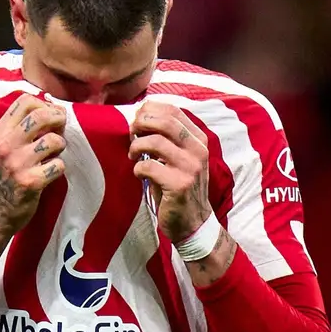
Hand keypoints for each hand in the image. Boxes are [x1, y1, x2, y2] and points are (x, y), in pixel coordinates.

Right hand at [0, 94, 66, 269]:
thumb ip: (19, 128)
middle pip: (42, 116)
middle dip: (59, 120)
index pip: (25, 101)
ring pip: (54, 141)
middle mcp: (6, 145)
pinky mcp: (30, 183)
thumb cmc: (1, 177)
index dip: (45, 105)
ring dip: (60, 146)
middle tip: (61, 130)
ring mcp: (17, 164)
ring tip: (53, 155)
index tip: (51, 116)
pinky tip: (50, 173)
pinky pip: (58, 166)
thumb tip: (53, 109)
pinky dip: (59, 168)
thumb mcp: (0, 147)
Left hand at [129, 101, 211, 242]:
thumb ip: (167, 137)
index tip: (137, 120)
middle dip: (140, 124)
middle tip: (131, 134)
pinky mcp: (179, 185)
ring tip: (133, 155)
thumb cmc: (179, 185)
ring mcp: (190, 167)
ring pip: (155, 142)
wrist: (193, 221)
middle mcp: (198, 150)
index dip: (149, 110)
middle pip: (164, 121)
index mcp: (199, 139)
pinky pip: (149, 166)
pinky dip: (138, 168)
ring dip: (136, 146)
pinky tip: (139, 173)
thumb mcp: (180, 157)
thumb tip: (140, 115)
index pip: (173, 110)